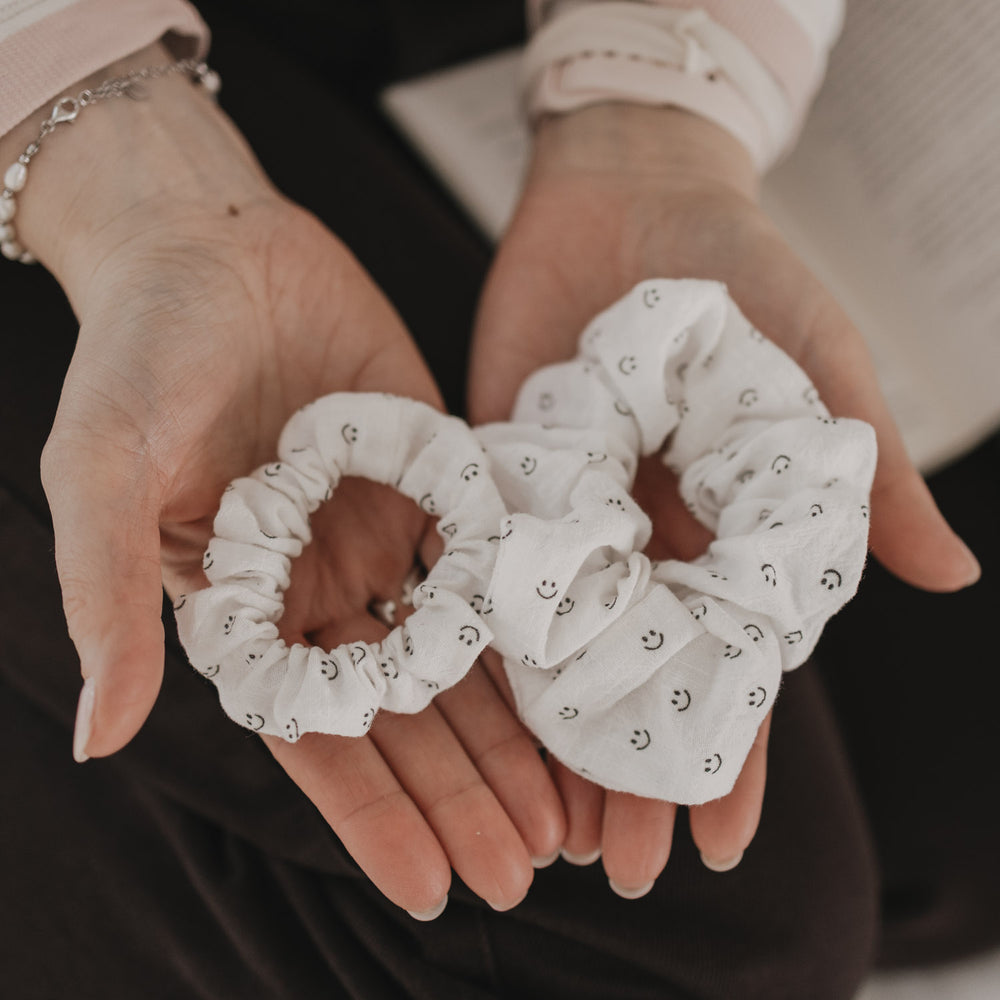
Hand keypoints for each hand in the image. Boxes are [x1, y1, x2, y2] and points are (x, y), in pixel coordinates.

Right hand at [16, 46, 563, 915]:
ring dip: (508, 735)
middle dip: (460, 791)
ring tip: (566, 814)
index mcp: (244, 607)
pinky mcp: (437, 474)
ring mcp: (384, 532)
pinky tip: (578, 682)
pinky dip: (532, 628)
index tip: (435, 886)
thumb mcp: (105, 466)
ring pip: (459, 655)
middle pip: (404, 712)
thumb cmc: (138, 349)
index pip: (316, 735)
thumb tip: (99, 738)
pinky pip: (493, 567)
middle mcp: (320, 585)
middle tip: (526, 870)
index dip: (374, 812)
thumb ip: (107, 595)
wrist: (209, 241)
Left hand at [469, 104, 979, 891]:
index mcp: (724, 538)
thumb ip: (863, 475)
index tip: (719, 842)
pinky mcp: (499, 479)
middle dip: (634, 773)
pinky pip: (487, 571)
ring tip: (550, 831)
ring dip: (556, 741)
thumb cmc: (743, 277)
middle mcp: (643, 546)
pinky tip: (474, 717)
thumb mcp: (819, 368)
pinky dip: (482, 642)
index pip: (727, 669)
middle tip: (624, 871)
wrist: (631, 195)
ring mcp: (569, 519)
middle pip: (638, 681)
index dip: (728, 754)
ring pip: (560, 650)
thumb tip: (951, 580)